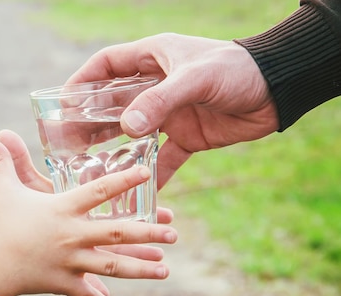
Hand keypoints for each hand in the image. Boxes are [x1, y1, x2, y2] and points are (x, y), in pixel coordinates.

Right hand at [0, 135, 177, 295]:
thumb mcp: (2, 189)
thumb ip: (2, 161)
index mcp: (62, 210)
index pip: (98, 191)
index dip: (123, 181)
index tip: (146, 173)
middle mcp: (71, 236)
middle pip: (117, 233)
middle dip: (148, 234)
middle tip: (174, 234)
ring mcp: (69, 262)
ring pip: (112, 267)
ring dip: (141, 269)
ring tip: (166, 270)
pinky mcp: (63, 284)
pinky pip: (85, 294)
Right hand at [67, 33, 278, 187]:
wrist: (279, 89)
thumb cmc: (237, 69)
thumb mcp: (195, 78)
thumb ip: (160, 101)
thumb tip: (126, 127)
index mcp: (152, 59)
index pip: (105, 66)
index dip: (81, 82)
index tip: (61, 102)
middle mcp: (157, 86)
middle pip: (113, 104)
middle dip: (90, 122)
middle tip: (67, 145)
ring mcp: (171, 113)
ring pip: (134, 134)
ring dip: (114, 149)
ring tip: (90, 168)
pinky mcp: (189, 137)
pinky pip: (165, 158)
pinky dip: (153, 173)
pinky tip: (137, 190)